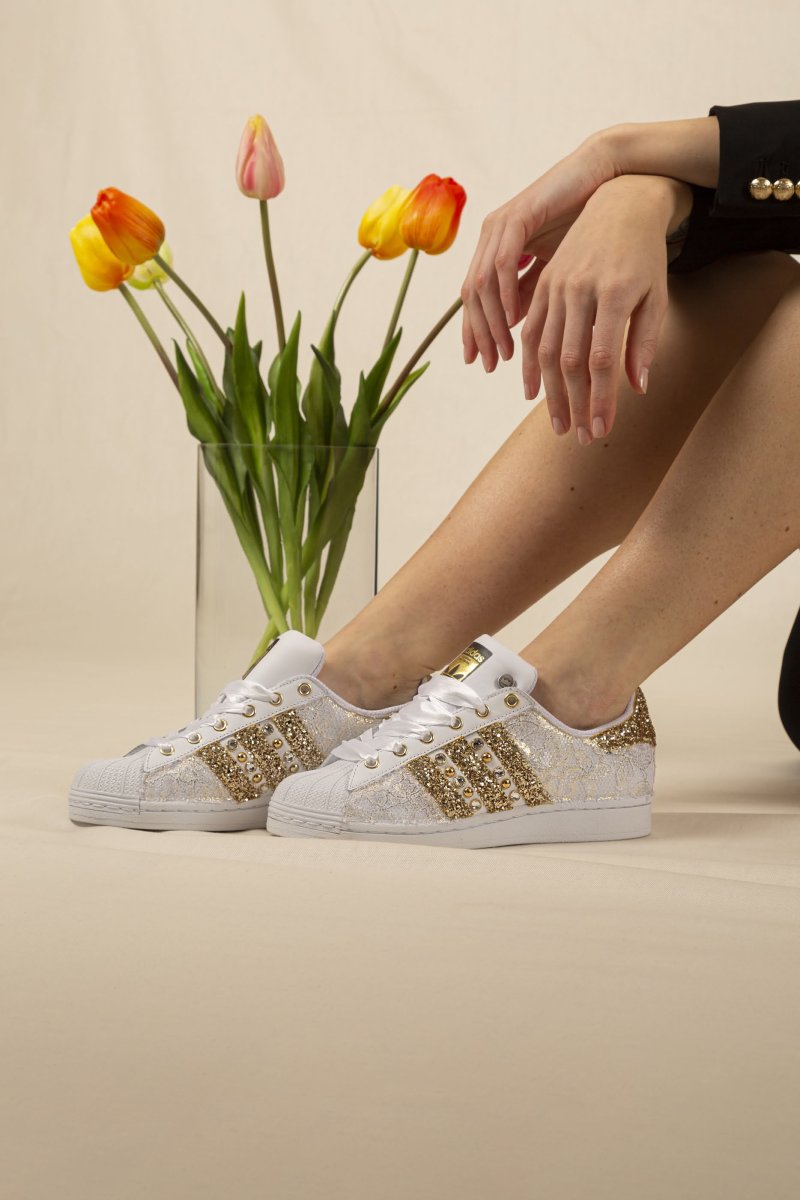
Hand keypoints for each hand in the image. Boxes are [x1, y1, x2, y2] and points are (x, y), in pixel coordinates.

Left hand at [460, 128, 621, 370]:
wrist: (605, 181)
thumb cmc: (583, 225)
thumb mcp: (552, 270)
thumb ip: (531, 293)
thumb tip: (513, 326)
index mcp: (495, 250)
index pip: (474, 299)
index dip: (475, 332)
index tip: (484, 363)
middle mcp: (490, 238)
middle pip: (471, 296)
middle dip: (479, 334)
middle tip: (492, 364)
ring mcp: (500, 225)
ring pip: (481, 283)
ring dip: (492, 321)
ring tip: (506, 349)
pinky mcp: (516, 215)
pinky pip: (502, 261)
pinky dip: (506, 293)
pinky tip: (515, 318)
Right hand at [518, 173, 687, 442]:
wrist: (619, 206)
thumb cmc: (645, 258)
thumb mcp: (655, 297)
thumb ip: (644, 343)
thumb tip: (637, 388)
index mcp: (615, 293)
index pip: (602, 359)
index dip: (600, 399)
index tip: (601, 429)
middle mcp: (580, 289)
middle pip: (571, 360)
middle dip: (575, 404)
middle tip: (579, 437)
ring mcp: (557, 286)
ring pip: (546, 349)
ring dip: (551, 392)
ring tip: (559, 423)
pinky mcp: (543, 285)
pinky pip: (531, 330)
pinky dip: (529, 364)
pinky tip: (534, 390)